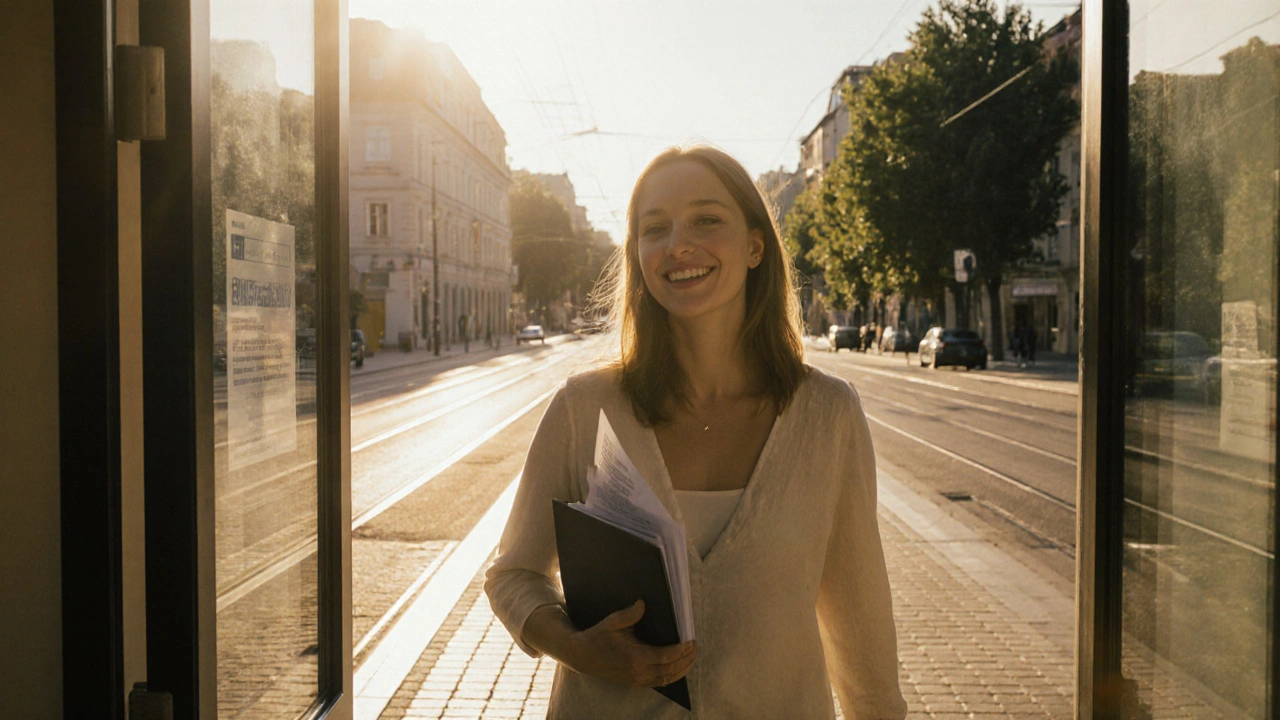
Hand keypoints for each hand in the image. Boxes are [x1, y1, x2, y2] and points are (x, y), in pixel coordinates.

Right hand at [560, 600, 696, 687]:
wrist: (584, 656)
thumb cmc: (599, 636)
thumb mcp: (614, 621)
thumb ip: (630, 613)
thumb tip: (643, 603)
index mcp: (636, 657)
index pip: (666, 656)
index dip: (681, 650)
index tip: (691, 642)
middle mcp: (638, 672)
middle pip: (670, 669)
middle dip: (685, 660)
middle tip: (695, 649)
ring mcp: (636, 680)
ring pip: (666, 679)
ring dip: (681, 670)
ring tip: (691, 659)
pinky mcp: (634, 683)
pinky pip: (658, 683)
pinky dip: (670, 677)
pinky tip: (677, 669)